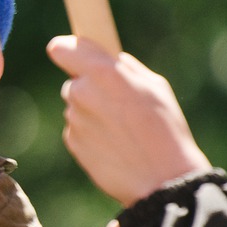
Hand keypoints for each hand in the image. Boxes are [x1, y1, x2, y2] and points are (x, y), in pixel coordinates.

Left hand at [47, 36, 211, 205]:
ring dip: (92, 113)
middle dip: (91, 89)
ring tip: (123, 129)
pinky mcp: (71, 142)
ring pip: (77, 107)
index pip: (61, 48)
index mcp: (102, 72)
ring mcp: (73, 119)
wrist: (161, 179)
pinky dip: (91, 134)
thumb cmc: (164, 129)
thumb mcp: (155, 86)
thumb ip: (125, 68)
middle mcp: (81, 93)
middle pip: (73, 82)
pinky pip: (77, 129)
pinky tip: (115, 144)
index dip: (68, 51)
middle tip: (120, 105)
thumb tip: (110, 60)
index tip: (75, 56)